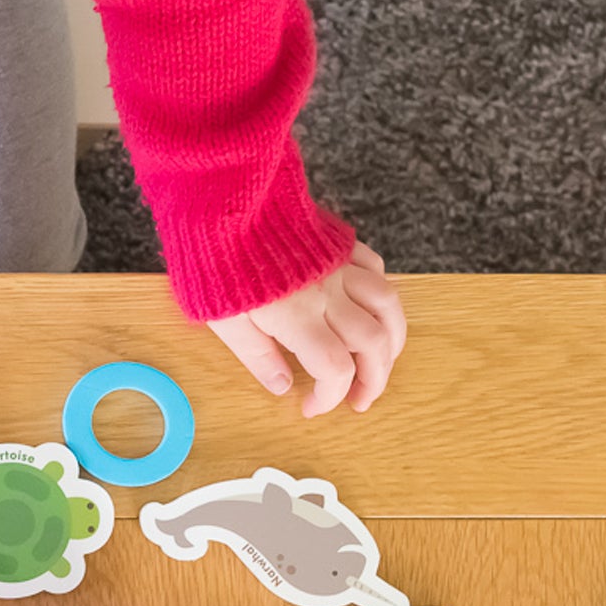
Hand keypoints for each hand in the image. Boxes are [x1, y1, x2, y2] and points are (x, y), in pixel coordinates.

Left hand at [208, 240, 405, 416]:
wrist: (221, 198)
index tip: (311, 408)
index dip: (329, 397)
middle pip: (374, 343)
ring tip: (380, 360)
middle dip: (374, 379)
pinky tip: (368, 305)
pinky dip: (380, 292)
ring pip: (387, 304)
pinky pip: (375, 266)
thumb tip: (282, 387)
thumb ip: (256, 355)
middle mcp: (327, 292)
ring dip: (391, 339)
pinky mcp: (337, 242)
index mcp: (298, 316)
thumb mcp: (222, 318)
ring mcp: (337, 264)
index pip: (335, 369)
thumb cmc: (214, 258)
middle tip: (359, 399)